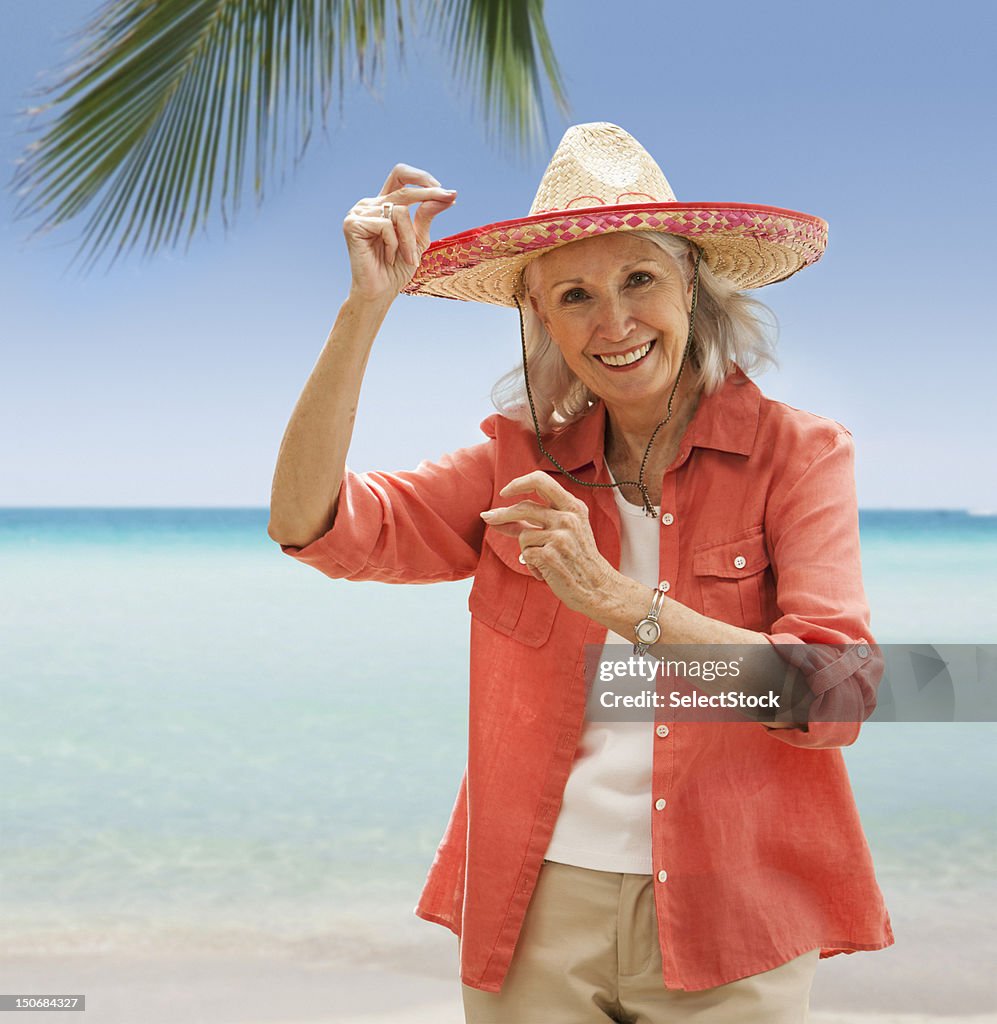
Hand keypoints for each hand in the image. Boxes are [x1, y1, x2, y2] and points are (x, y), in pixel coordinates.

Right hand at [343, 164, 456, 302]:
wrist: (380, 292)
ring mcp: (358, 213)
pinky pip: (386, 226)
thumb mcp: (418, 238)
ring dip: (410, 238)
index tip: (445, 191)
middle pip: (404, 191)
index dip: (421, 177)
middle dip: (430, 194)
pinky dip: (394, 244)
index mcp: (382, 204)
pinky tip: (387, 258)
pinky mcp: (352, 224)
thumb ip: (427, 215)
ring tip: (407, 258)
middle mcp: (369, 204)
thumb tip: (447, 194)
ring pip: (399, 211)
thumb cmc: (397, 268)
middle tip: (451, 198)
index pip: (400, 176)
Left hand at [479, 471, 615, 615]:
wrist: (596, 587)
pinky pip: (526, 555)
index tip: (505, 492)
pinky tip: (544, 571)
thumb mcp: (564, 531)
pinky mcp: (550, 555)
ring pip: (523, 535)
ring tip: (542, 560)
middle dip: (502, 514)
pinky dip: (530, 565)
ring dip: (526, 550)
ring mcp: (560, 536)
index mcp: (573, 507)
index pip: (540, 480)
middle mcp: (568, 518)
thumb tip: (496, 517)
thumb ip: (533, 521)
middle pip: (524, 506)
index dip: (518, 483)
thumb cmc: (578, 559)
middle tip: (488, 518)